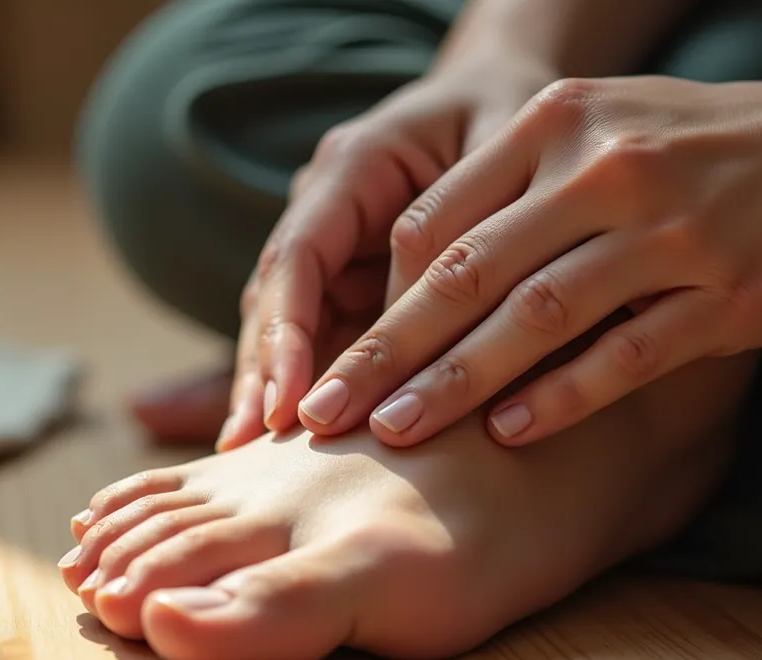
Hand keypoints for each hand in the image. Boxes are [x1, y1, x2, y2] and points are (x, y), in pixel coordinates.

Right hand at [217, 53, 559, 450]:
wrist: (512, 102)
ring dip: (275, 386)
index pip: (299, 255)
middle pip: (277, 297)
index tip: (285, 404)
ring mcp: (336, 246)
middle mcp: (328, 208)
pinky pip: (329, 336)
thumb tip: (435, 332)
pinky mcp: (356, 281)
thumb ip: (466, 237)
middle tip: (247, 445)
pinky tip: (295, 441)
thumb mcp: (506, 159)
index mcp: (355, 164)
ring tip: (248, 456)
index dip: (286, 333)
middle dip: (263, 372)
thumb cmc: (514, 120)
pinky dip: (317, 384)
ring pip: (292, 323)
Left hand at [301, 72, 761, 446]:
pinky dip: (562, 395)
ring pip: (537, 316)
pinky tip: (509, 433)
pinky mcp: (729, 293)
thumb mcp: (606, 128)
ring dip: (457, 380)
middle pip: (468, 273)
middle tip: (328, 414)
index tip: (331, 358)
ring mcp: (669, 232)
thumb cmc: (713, 143)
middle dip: (386, 351)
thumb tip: (422, 261)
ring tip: (396, 433)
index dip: (375, 297)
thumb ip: (519, 181)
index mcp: (559, 125)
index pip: (439, 220)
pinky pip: (627, 354)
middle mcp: (604, 171)